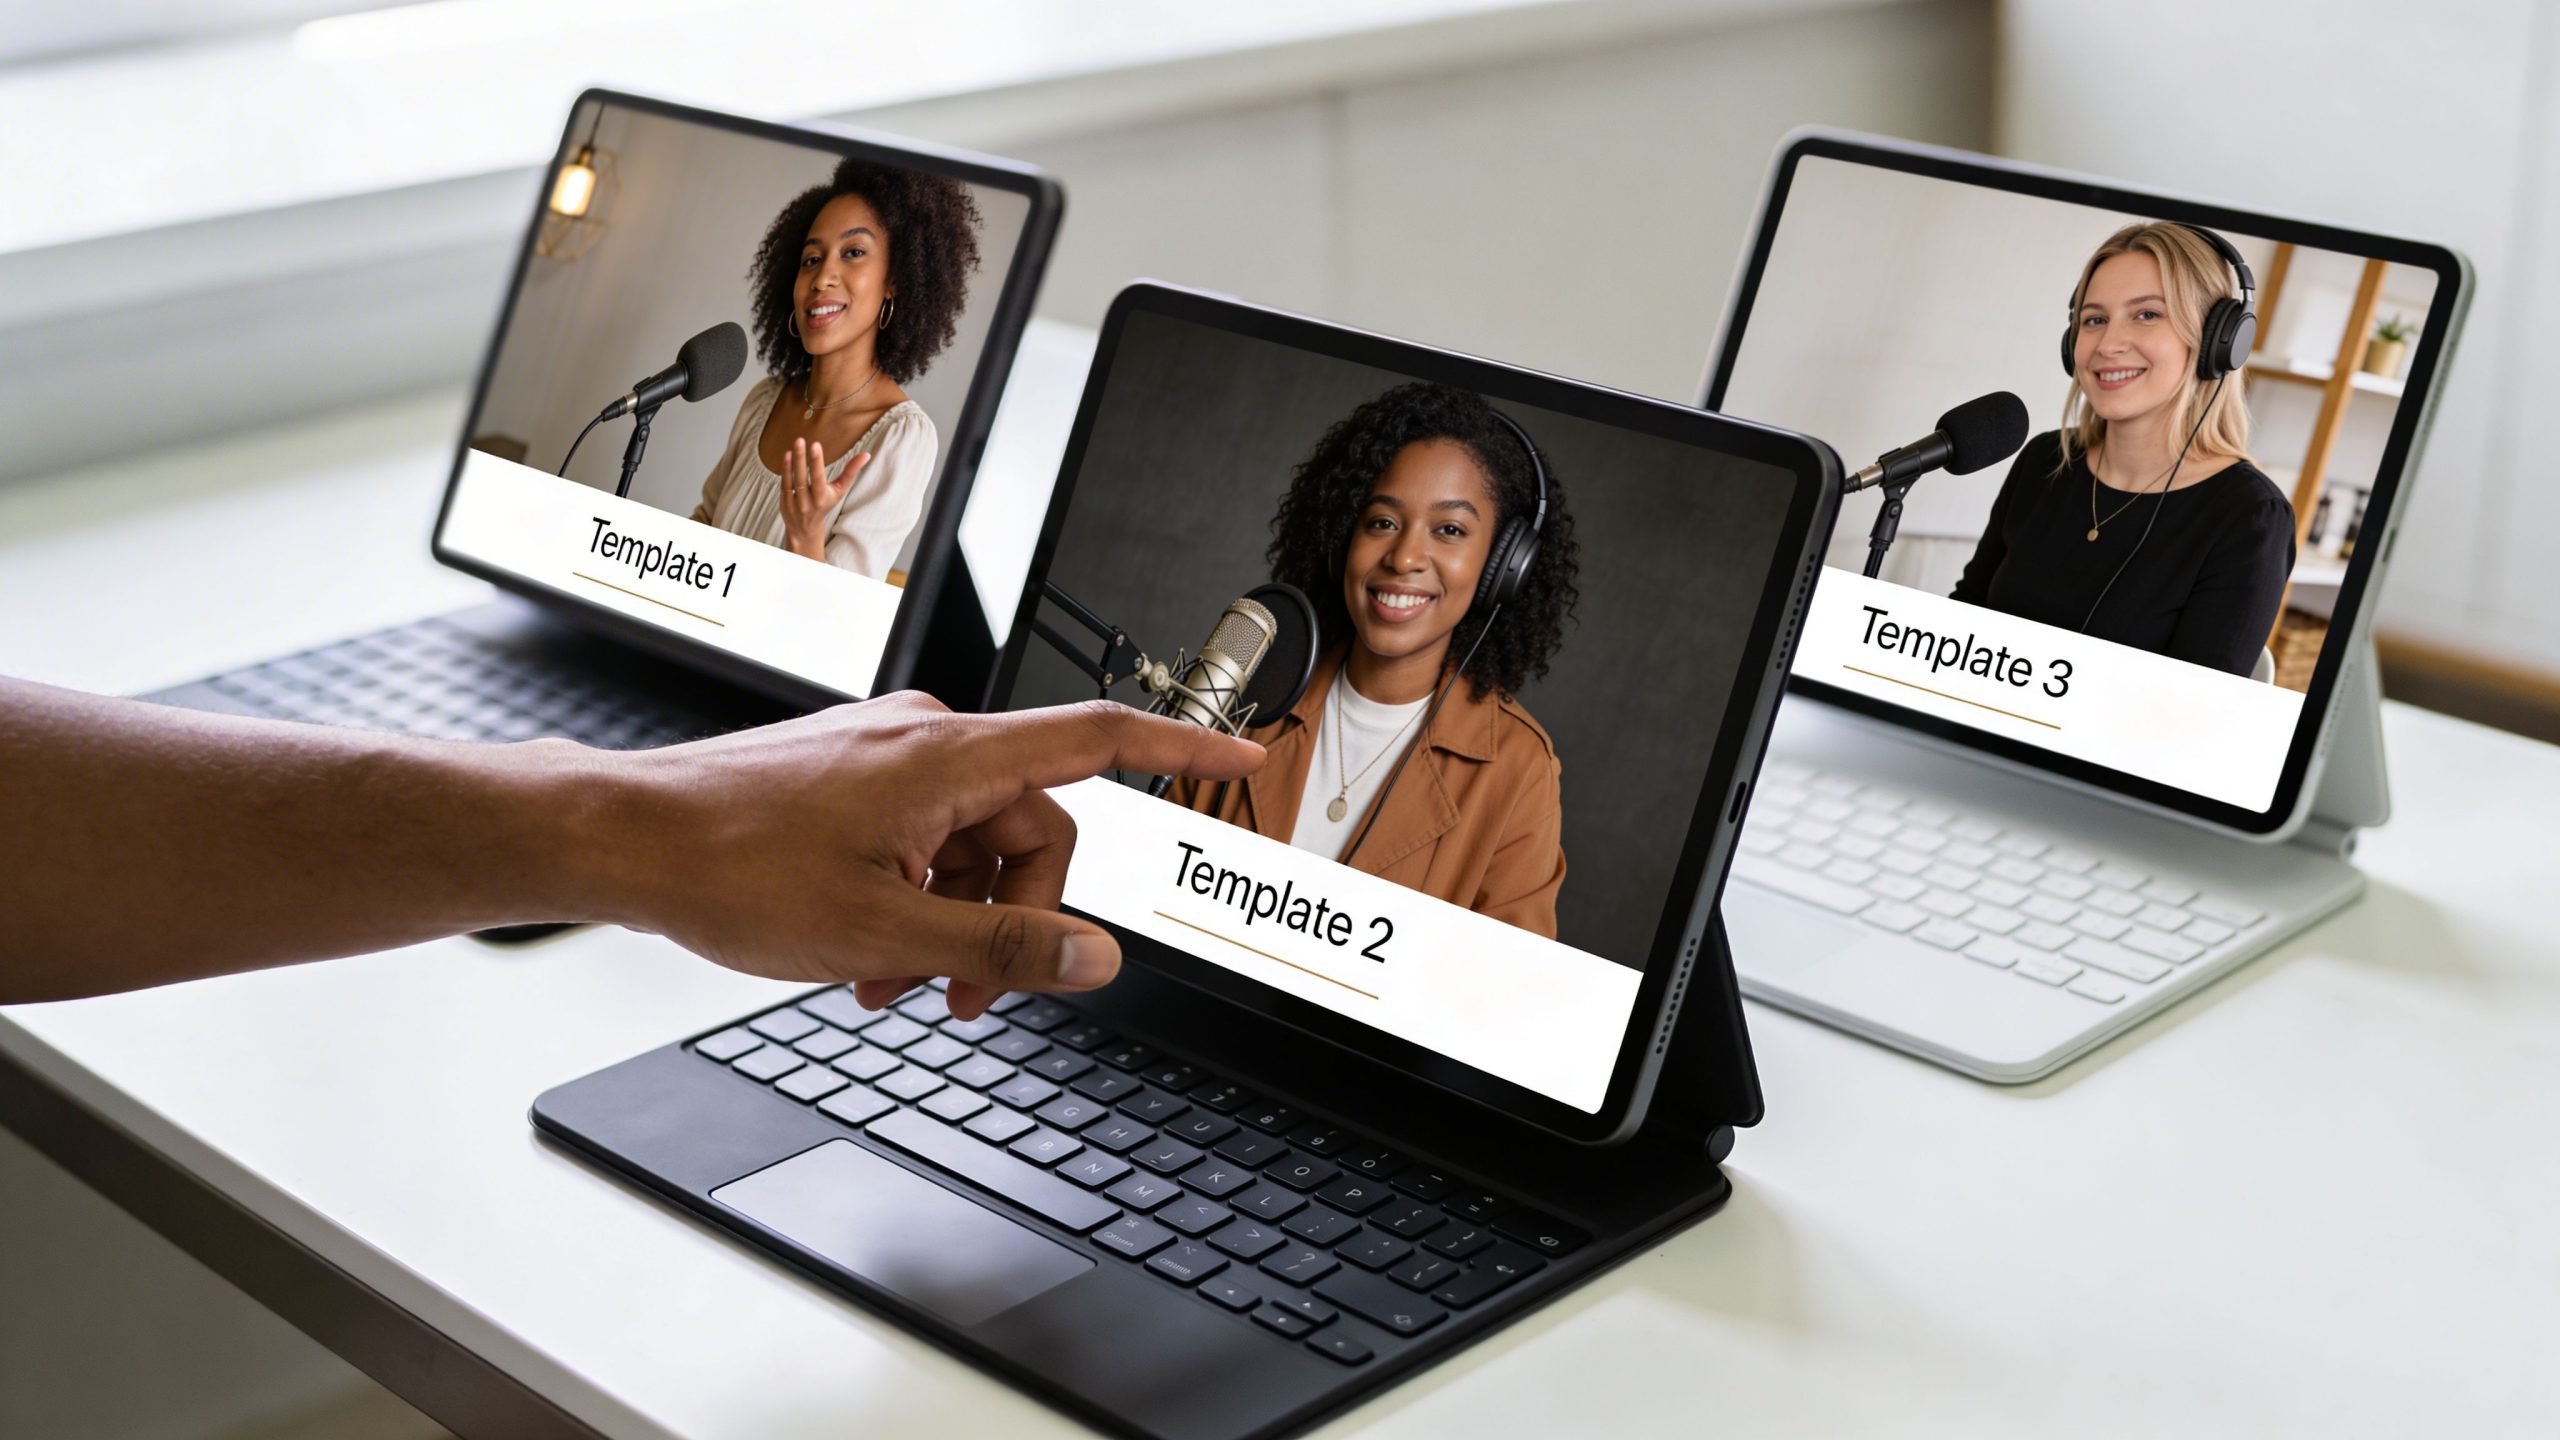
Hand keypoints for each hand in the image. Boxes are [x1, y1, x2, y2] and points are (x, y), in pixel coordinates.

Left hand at [603, 694, 1262, 1019]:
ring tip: (892, 986)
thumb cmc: (730, 866)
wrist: (626, 841)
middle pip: (1033, 830)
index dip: (1182, 745)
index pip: (1098, 737)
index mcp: (950, 759)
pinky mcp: (852, 782)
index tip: (1247, 751)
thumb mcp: (884, 934)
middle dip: (1011, 919)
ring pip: (970, 847)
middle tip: (968, 996)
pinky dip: (910, 903)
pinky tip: (863, 960)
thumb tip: (1094, 958)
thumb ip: (1001, 950)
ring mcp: (886, 760)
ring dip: (951, 924)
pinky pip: (921, 843)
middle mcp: (926, 743)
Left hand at [779, 437, 869, 560]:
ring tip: (794, 445)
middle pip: (803, 478)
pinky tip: (787, 456)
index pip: (819, 478)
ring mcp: (794, 503)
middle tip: (800, 440)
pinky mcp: (784, 502)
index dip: (816, 462)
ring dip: (791, 463)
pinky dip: (785, 470)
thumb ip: (851, 472)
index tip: (815, 445)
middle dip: (801, 458)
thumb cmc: (825, 504)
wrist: (805, 528)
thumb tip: (866, 455)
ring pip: (792, 481)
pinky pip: (784, 484)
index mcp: (822, 498)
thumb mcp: (840, 491)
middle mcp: (807, 502)